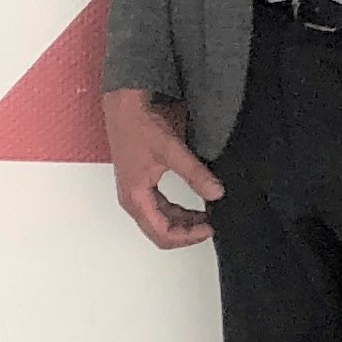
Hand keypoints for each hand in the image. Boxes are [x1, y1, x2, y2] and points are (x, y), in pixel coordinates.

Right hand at [103, 89, 222, 248]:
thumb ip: (195, 173)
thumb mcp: (170, 150)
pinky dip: (177, 211)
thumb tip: (216, 193)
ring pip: (161, 221)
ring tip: (207, 216)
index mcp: (135, 198)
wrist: (125, 105)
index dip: (188, 236)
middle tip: (212, 224)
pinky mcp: (140, 183)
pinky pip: (160, 208)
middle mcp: (133, 199)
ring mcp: (135, 192)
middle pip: (160, 232)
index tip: (210, 228)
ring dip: (183, 223)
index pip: (163, 234)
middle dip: (187, 232)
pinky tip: (193, 205)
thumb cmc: (138, 125)